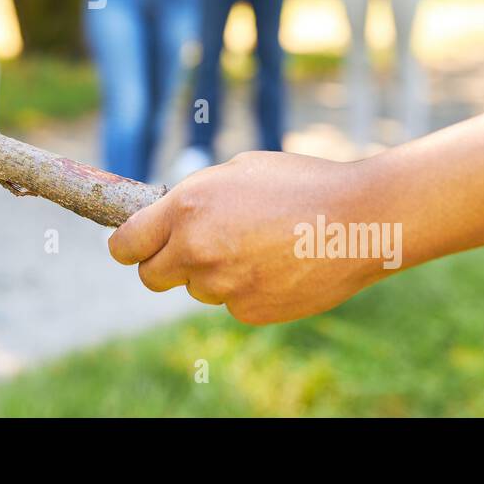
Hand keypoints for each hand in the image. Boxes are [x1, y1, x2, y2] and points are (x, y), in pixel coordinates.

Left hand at [109, 152, 388, 323]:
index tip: (134, 246)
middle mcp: (196, 250)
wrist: (358, 220)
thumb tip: (167, 215)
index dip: (128, 246)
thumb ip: (195, 197)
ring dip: (212, 274)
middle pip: (152, 276)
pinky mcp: (250, 311)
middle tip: (192, 248)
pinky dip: (245, 289)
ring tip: (256, 246)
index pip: (126, 245)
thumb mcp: (237, 172)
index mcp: (186, 209)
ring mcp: (223, 286)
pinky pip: (232, 303)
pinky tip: (277, 265)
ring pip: (197, 288)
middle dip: (164, 264)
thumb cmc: (299, 183)